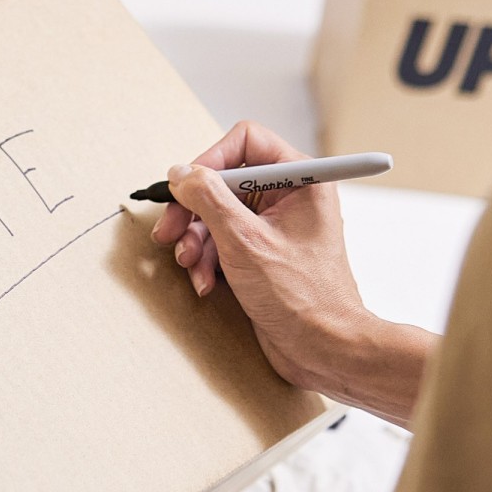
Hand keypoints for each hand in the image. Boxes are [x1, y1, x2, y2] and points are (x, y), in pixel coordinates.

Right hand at [149, 121, 433, 426]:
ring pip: (217, 214)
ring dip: (196, 241)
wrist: (324, 349)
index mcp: (301, 179)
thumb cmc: (302, 297)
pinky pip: (222, 241)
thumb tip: (180, 173)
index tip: (185, 187)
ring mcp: (275, 226)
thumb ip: (208, 199)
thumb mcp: (244, 241)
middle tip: (168, 232)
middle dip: (193, 210)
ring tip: (191, 266)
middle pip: (223, 181)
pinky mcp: (262, 253)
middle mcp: (290, 196)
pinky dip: (207, 260)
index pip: (246, 141)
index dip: (209, 160)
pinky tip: (205, 282)